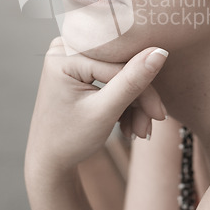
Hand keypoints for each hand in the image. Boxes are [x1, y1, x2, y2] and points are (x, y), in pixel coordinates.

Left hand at [25, 38, 168, 172]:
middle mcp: (64, 49)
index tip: (159, 114)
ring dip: (134, 102)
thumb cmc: (70, 140)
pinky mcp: (80, 66)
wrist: (50, 161)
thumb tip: (159, 52)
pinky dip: (123, 100)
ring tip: (138, 130)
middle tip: (152, 122)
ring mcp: (72, 57)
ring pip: (119, 73)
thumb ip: (132, 81)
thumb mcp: (104, 112)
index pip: (118, 64)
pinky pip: (112, 76)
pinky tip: (128, 123)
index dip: (143, 88)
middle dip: (139, 97)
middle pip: (119, 66)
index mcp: (63, 56)